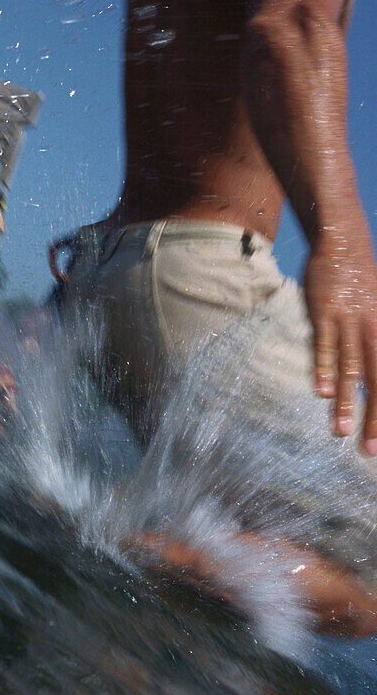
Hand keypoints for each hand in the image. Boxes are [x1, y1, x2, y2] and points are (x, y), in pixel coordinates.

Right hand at [304, 237, 376, 453]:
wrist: (344, 244)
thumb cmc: (362, 282)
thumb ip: (375, 340)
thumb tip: (370, 374)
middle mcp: (373, 331)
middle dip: (374, 417)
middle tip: (369, 450)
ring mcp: (348, 322)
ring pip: (350, 369)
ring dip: (347, 402)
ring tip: (341, 430)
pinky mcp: (325, 312)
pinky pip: (325, 345)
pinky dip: (324, 368)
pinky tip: (323, 391)